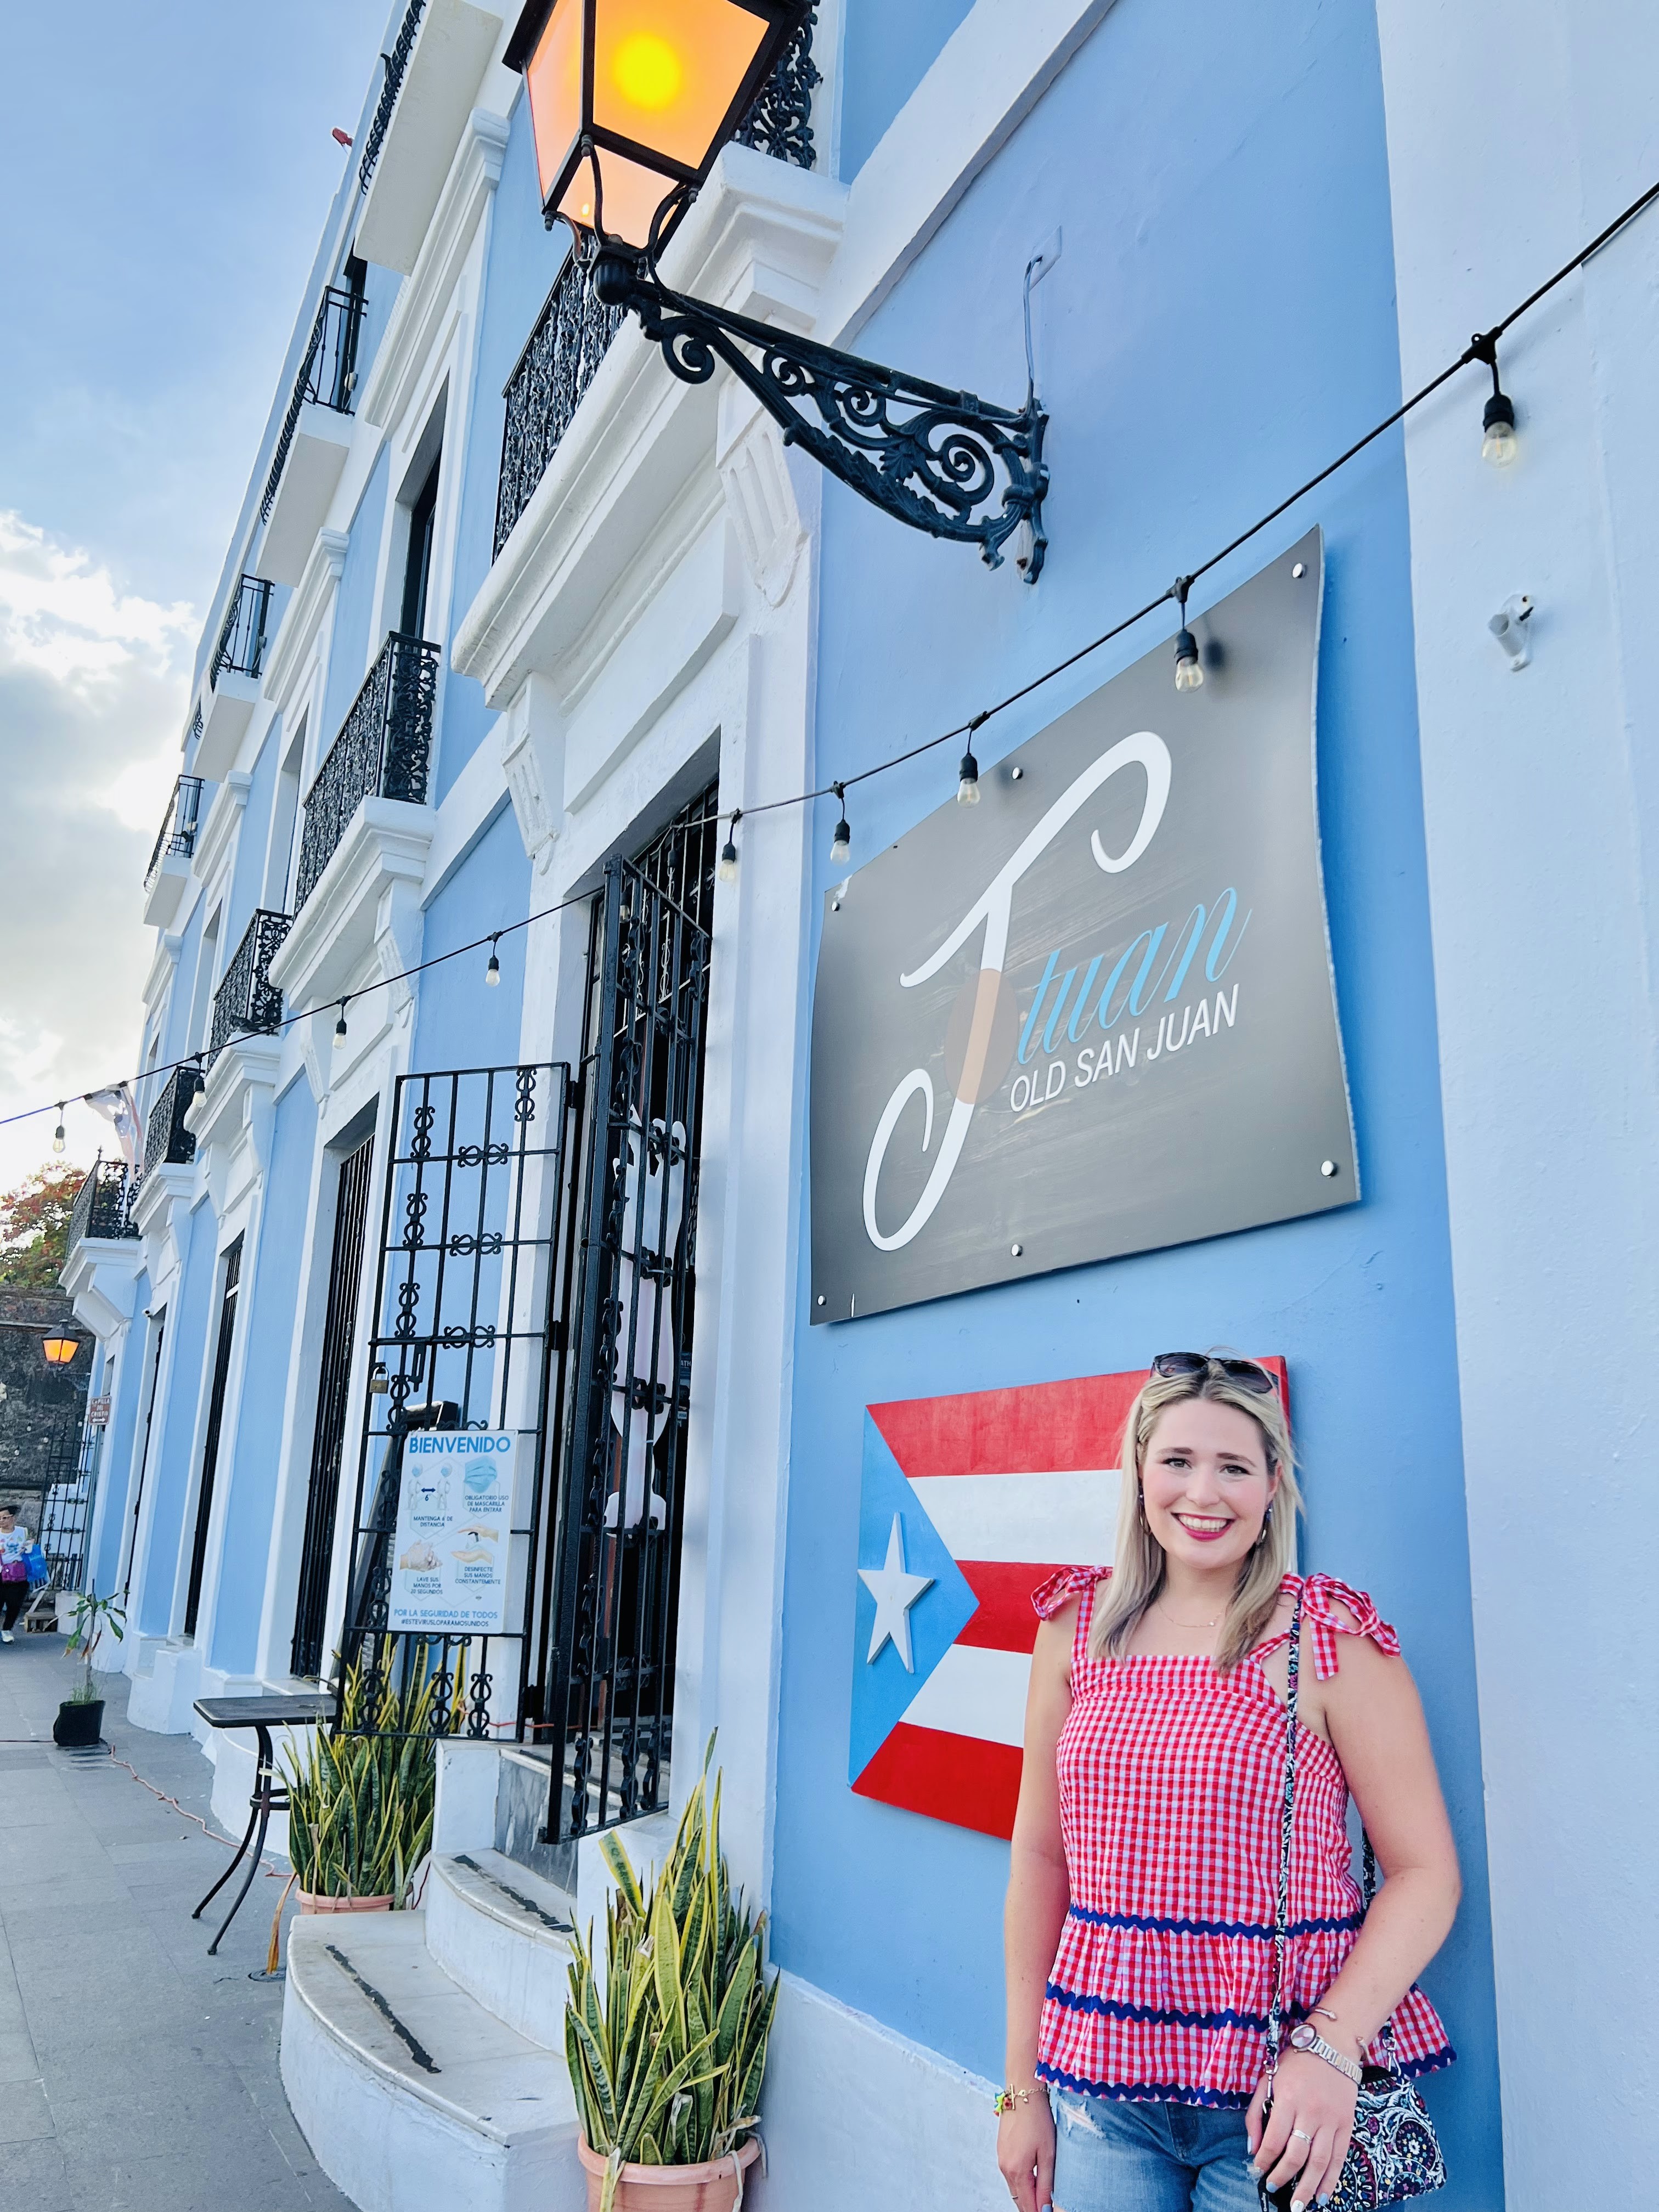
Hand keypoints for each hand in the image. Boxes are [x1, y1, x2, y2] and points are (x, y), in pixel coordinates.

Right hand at [997, 2093, 1054, 2211]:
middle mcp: (1005, 2168)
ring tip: (1043, 2193)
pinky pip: (1011, 2175)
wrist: (1022, 2093)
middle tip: (1048, 2206)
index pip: (1027, 2205)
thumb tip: (1044, 2208)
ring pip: (1014, 2188)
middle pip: (1018, 2200)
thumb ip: (1045, 2184)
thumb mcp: (1048, 2154)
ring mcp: (1001, 2159)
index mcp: (1016, 2171)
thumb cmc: (1038, 2121)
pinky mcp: (1001, 2151)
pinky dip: (1022, 2182)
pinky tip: (1033, 2176)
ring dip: (1027, 2194)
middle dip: (1032, 2206)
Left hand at [1247, 2050, 1357, 2208]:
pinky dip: (1331, 2179)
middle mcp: (1311, 2111)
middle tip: (1273, 2188)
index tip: (1257, 2170)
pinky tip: (1323, 2195)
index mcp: (1288, 2097)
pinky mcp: (1347, 2124)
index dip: (1264, 2159)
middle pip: (1297, 2155)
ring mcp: (1331, 2119)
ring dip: (1308, 2187)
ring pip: (1320, 2162)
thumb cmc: (1295, 2061)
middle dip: (1283, 2177)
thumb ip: (1257, 2112)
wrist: (1333, 2044)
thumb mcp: (1268, 2078)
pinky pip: (1339, 2158)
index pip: (1274, 2139)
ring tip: (1299, 2206)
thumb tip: (1252, 2148)